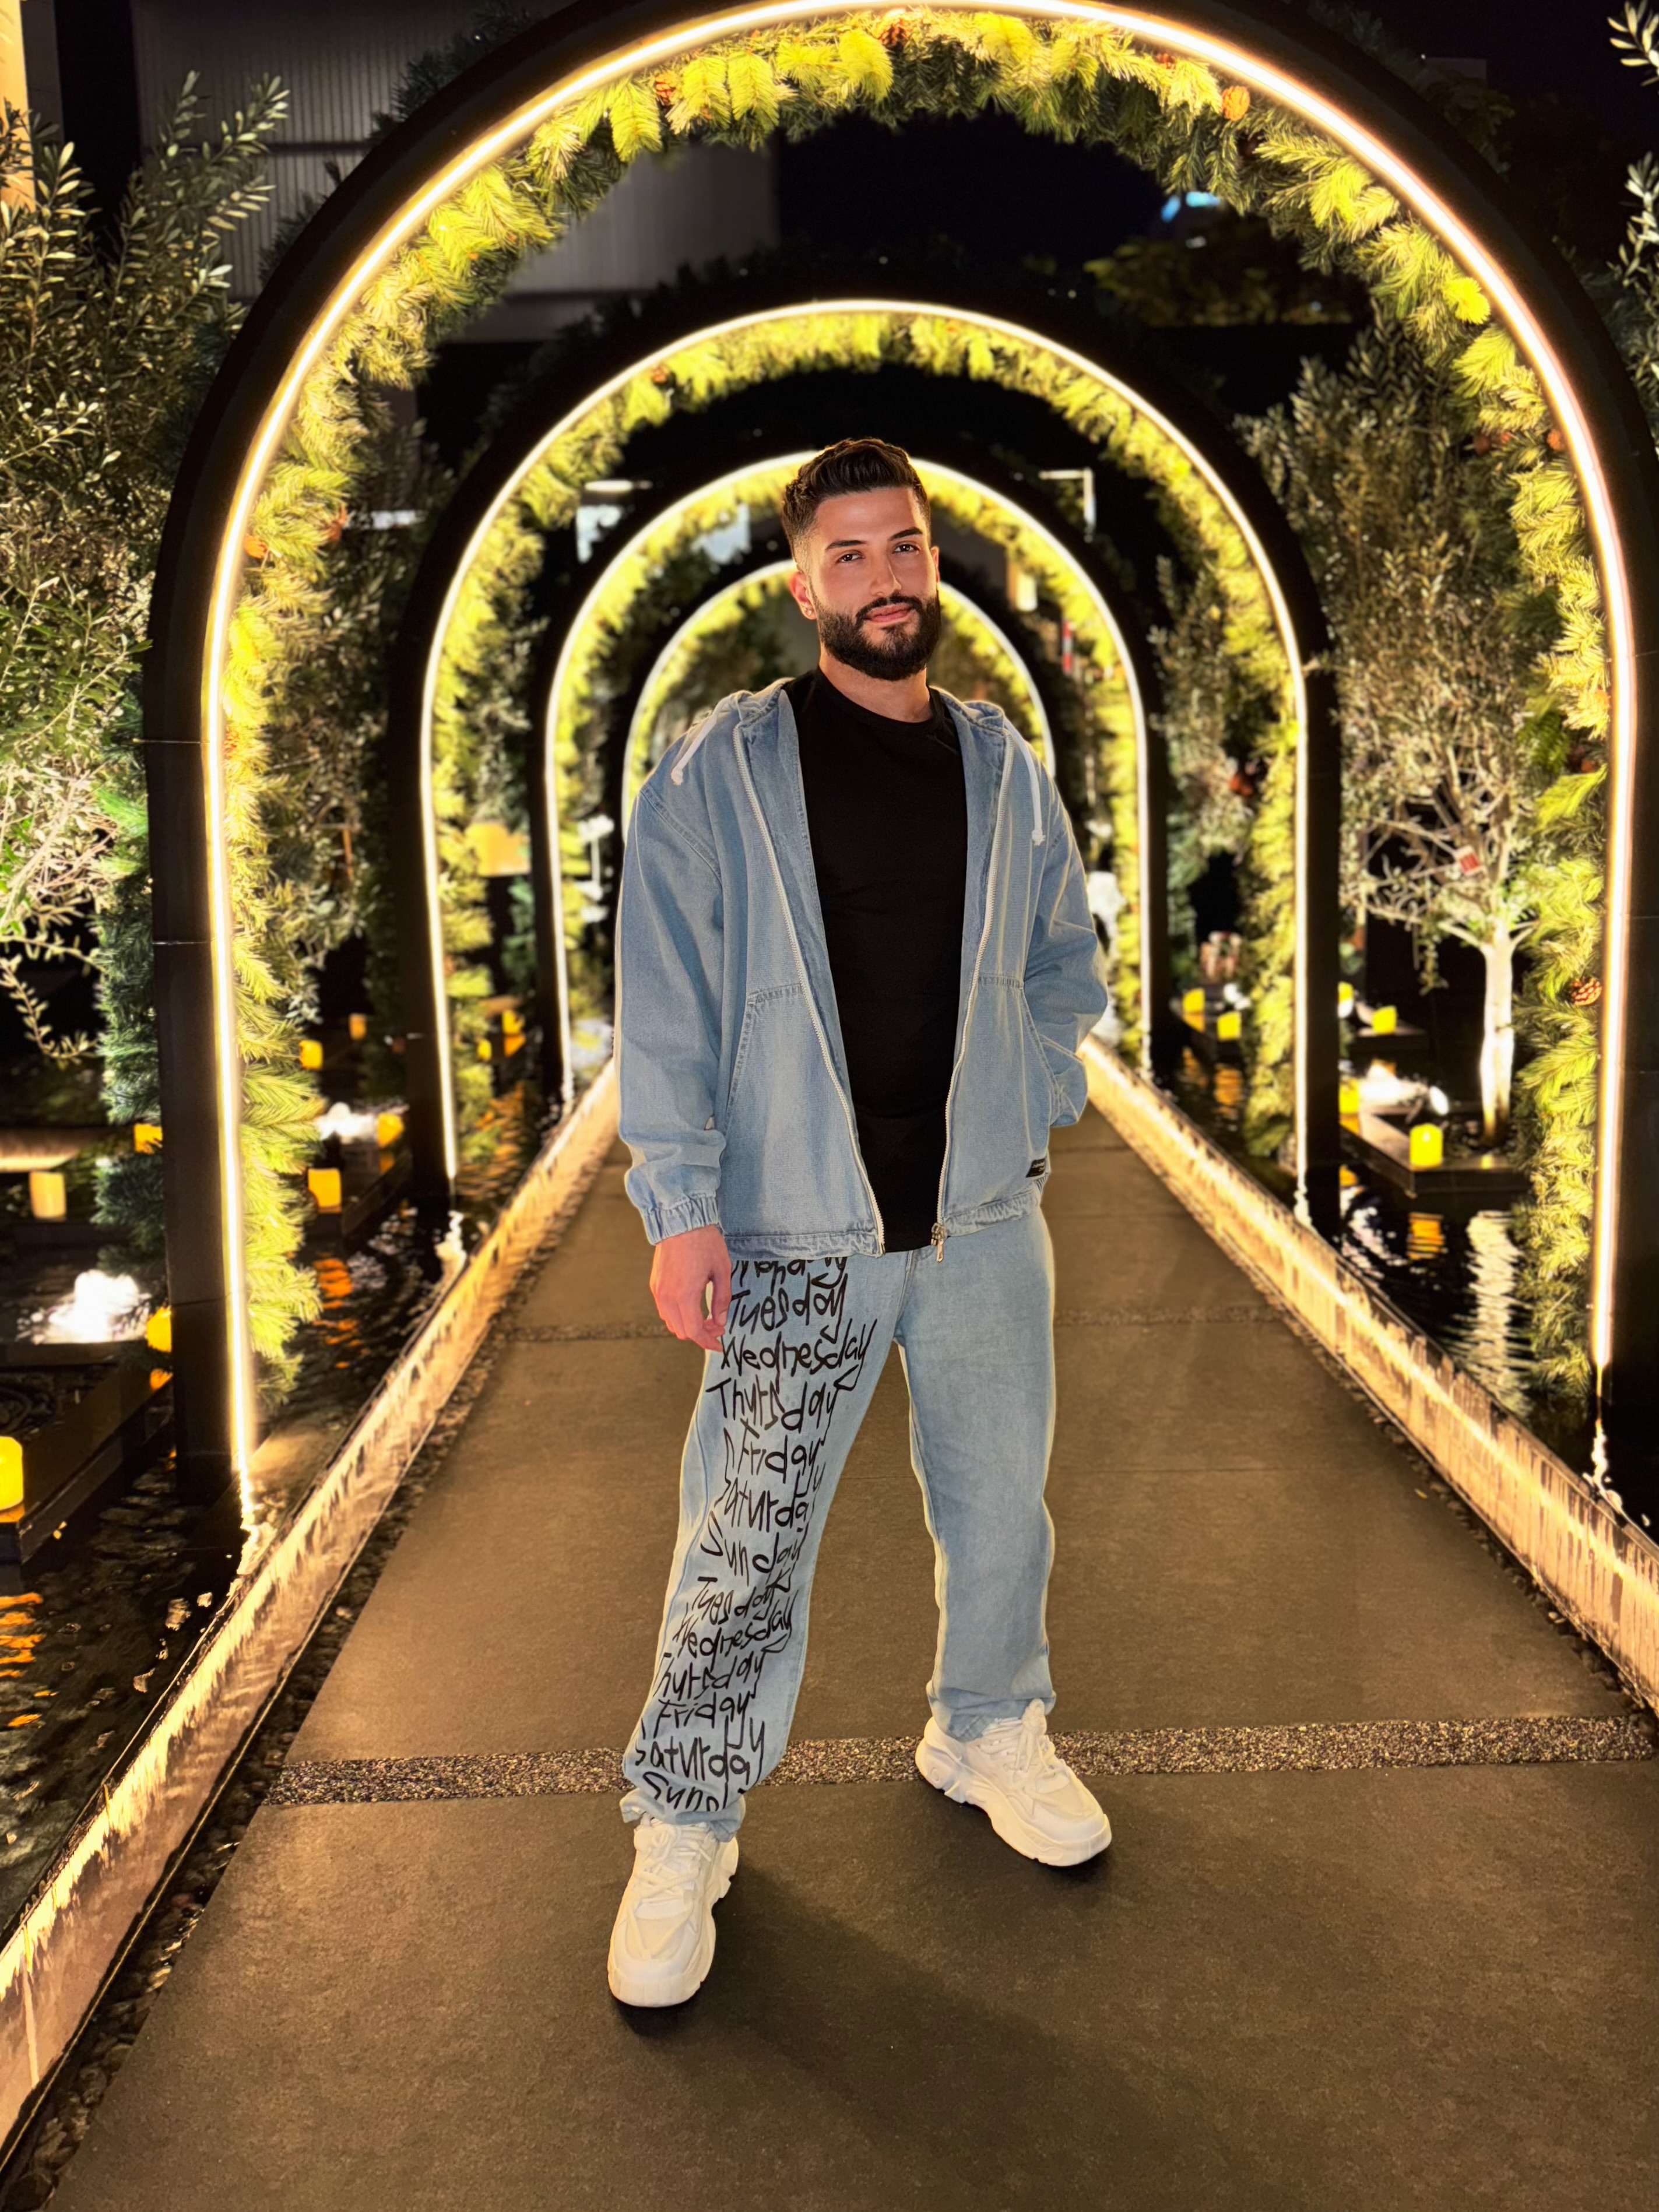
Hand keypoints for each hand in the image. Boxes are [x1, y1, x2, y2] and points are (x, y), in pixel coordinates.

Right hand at [649, 1224, 731, 1350]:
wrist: (681, 1220)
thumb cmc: (704, 1242)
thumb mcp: (722, 1271)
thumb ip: (722, 1300)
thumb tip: (720, 1321)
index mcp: (684, 1295)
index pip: (694, 1331)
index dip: (708, 1341)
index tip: (720, 1344)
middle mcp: (667, 1297)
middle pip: (681, 1331)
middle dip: (700, 1334)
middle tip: (717, 1326)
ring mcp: (658, 1290)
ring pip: (670, 1322)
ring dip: (687, 1325)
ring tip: (705, 1317)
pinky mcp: (655, 1284)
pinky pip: (664, 1309)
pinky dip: (677, 1315)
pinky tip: (691, 1306)